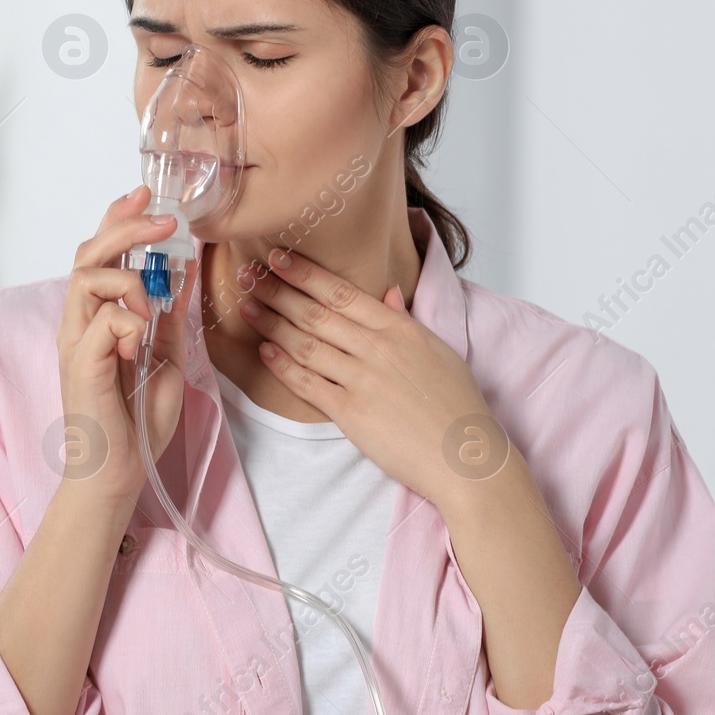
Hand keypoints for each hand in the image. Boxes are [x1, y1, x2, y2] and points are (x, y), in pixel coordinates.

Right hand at [56, 185, 198, 503]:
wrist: (119, 473)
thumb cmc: (137, 421)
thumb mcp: (166, 357)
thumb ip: (170, 316)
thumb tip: (184, 269)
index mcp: (98, 319)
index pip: (100, 254)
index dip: (118, 219)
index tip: (145, 195)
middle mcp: (80, 324)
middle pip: (89, 253)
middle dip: (126, 227)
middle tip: (163, 220)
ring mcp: (77, 344)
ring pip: (87, 278)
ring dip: (128, 279)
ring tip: (151, 306)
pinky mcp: (82, 366)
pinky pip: (102, 322)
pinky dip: (129, 323)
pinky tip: (139, 345)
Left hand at [236, 247, 510, 510]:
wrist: (466, 456)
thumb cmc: (457, 405)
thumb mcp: (438, 351)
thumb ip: (405, 320)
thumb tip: (388, 292)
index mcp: (400, 329)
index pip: (343, 293)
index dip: (306, 274)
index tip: (280, 258)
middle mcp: (378, 349)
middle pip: (316, 313)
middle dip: (278, 291)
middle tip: (249, 276)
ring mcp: (363, 380)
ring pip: (306, 344)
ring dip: (272, 324)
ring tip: (248, 308)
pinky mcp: (351, 413)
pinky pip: (307, 384)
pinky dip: (283, 366)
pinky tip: (265, 352)